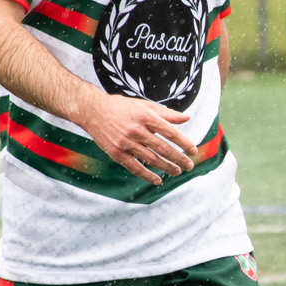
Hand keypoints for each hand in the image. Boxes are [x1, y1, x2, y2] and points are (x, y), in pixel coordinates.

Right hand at [73, 92, 199, 184]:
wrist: (93, 111)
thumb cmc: (122, 107)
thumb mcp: (144, 105)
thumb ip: (166, 113)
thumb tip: (186, 118)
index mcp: (145, 116)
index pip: (170, 132)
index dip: (184, 142)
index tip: (193, 150)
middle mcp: (137, 130)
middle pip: (163, 148)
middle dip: (179, 159)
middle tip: (190, 165)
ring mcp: (126, 143)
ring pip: (152, 160)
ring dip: (167, 167)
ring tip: (178, 172)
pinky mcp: (117, 153)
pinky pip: (135, 168)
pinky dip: (148, 175)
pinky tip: (158, 180)